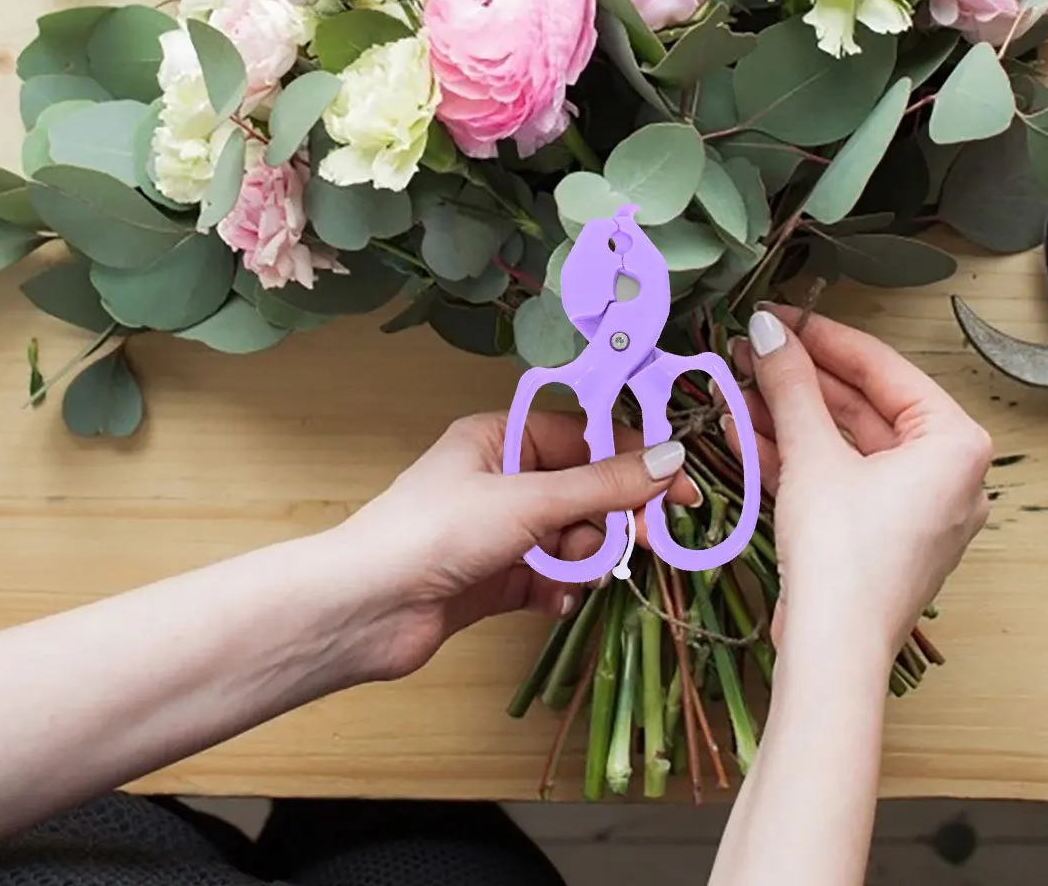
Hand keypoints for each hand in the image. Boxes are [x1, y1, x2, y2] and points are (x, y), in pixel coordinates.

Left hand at [323, 411, 699, 681]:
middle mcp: (503, 477)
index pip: (588, 436)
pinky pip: (551, 574)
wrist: (364, 611)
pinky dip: (560, 587)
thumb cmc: (437, 532)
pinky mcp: (496, 578)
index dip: (637, 458)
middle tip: (647, 542)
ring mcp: (500, 530)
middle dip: (615, 516)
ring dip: (585, 555)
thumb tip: (672, 461)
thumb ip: (606, 486)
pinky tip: (555, 599)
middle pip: (587, 489)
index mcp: (503, 437)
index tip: (683, 486)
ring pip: (573, 535)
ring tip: (575, 572)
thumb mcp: (530, 500)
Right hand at [731, 306, 991, 665]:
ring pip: (844, 442)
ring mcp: (914, 508)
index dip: (822, 337)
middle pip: (862, 405)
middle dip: (799, 379)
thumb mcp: (813, 454)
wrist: (833, 656)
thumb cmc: (846, 563)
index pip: (882, 368)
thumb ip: (791, 384)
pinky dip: (796, 456)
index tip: (780, 316)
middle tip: (753, 349)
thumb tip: (771, 331)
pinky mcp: (880, 536)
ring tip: (738, 385)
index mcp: (955, 445)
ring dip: (789, 415)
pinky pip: (839, 477)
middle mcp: (947, 475)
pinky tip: (746, 431)